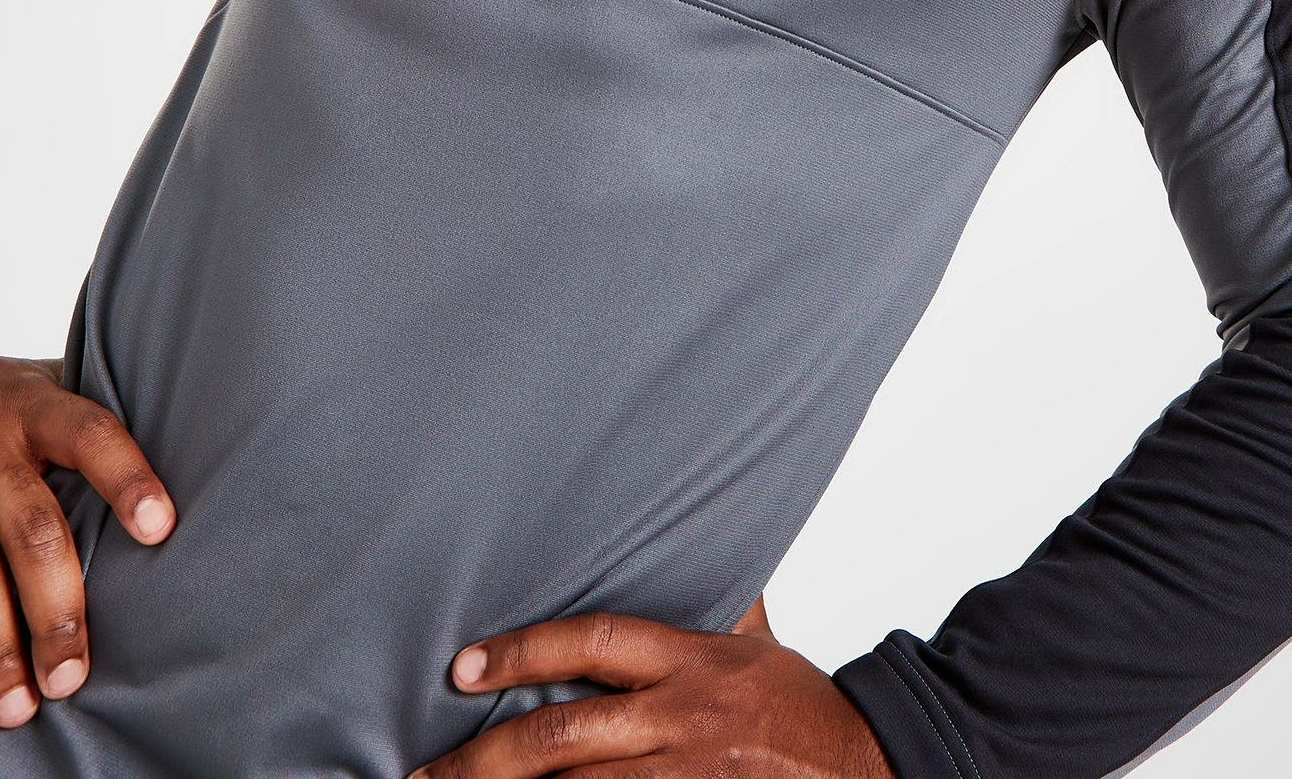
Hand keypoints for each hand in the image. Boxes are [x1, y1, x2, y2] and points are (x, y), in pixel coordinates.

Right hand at [0, 352, 176, 729]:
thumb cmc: (21, 403)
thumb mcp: (59, 390)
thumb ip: (103, 428)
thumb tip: (205, 462)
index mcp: (39, 407)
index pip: (91, 435)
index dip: (127, 478)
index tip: (161, 530)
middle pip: (33, 529)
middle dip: (57, 606)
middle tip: (76, 672)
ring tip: (25, 703)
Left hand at [407, 594, 895, 778]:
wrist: (866, 768)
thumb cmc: (799, 704)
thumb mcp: (757, 640)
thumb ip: (711, 600)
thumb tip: (681, 537)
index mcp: (692, 660)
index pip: (594, 642)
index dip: (523, 651)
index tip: (462, 665)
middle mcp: (682, 719)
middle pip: (565, 740)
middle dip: (485, 759)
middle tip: (425, 773)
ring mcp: (686, 778)